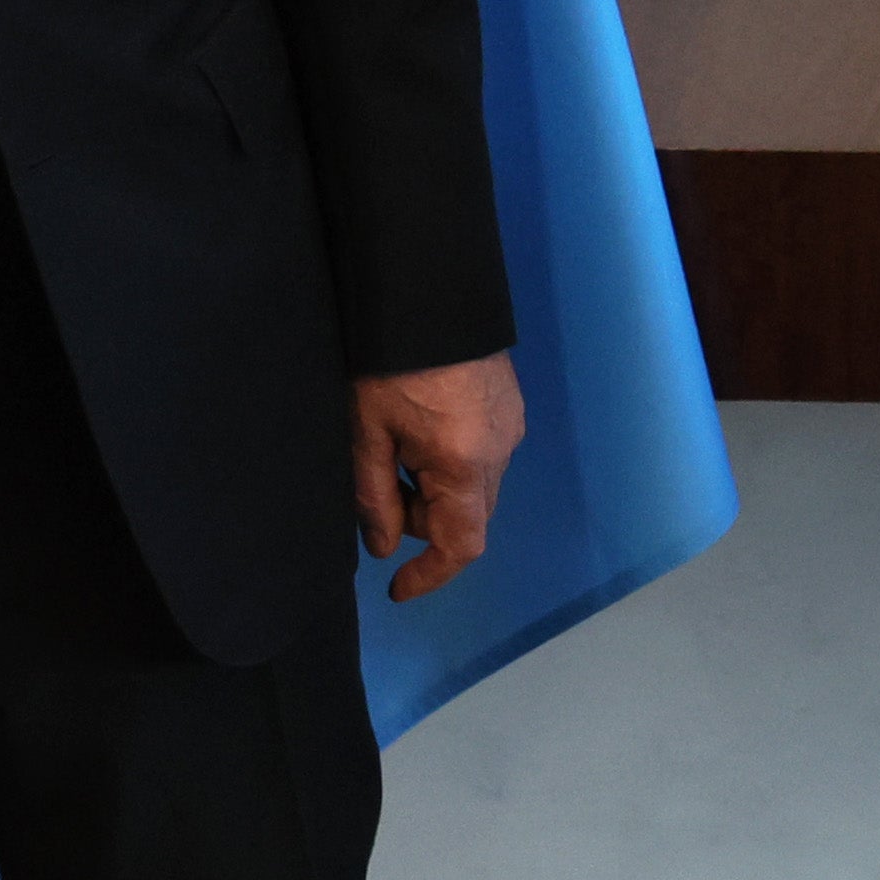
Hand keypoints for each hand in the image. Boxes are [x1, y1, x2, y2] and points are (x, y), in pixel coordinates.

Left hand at [352, 353, 523, 601]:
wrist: (431, 291)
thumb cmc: (391, 363)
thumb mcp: (368, 432)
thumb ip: (374, 497)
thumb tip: (384, 547)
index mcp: (465, 463)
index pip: (462, 545)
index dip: (431, 575)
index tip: (398, 588)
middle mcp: (500, 452)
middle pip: (467, 516)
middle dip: (423, 521)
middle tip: (379, 491)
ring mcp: (511, 427)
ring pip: (475, 487)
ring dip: (435, 490)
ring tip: (396, 449)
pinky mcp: (511, 407)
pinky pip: (484, 457)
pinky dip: (452, 464)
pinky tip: (422, 430)